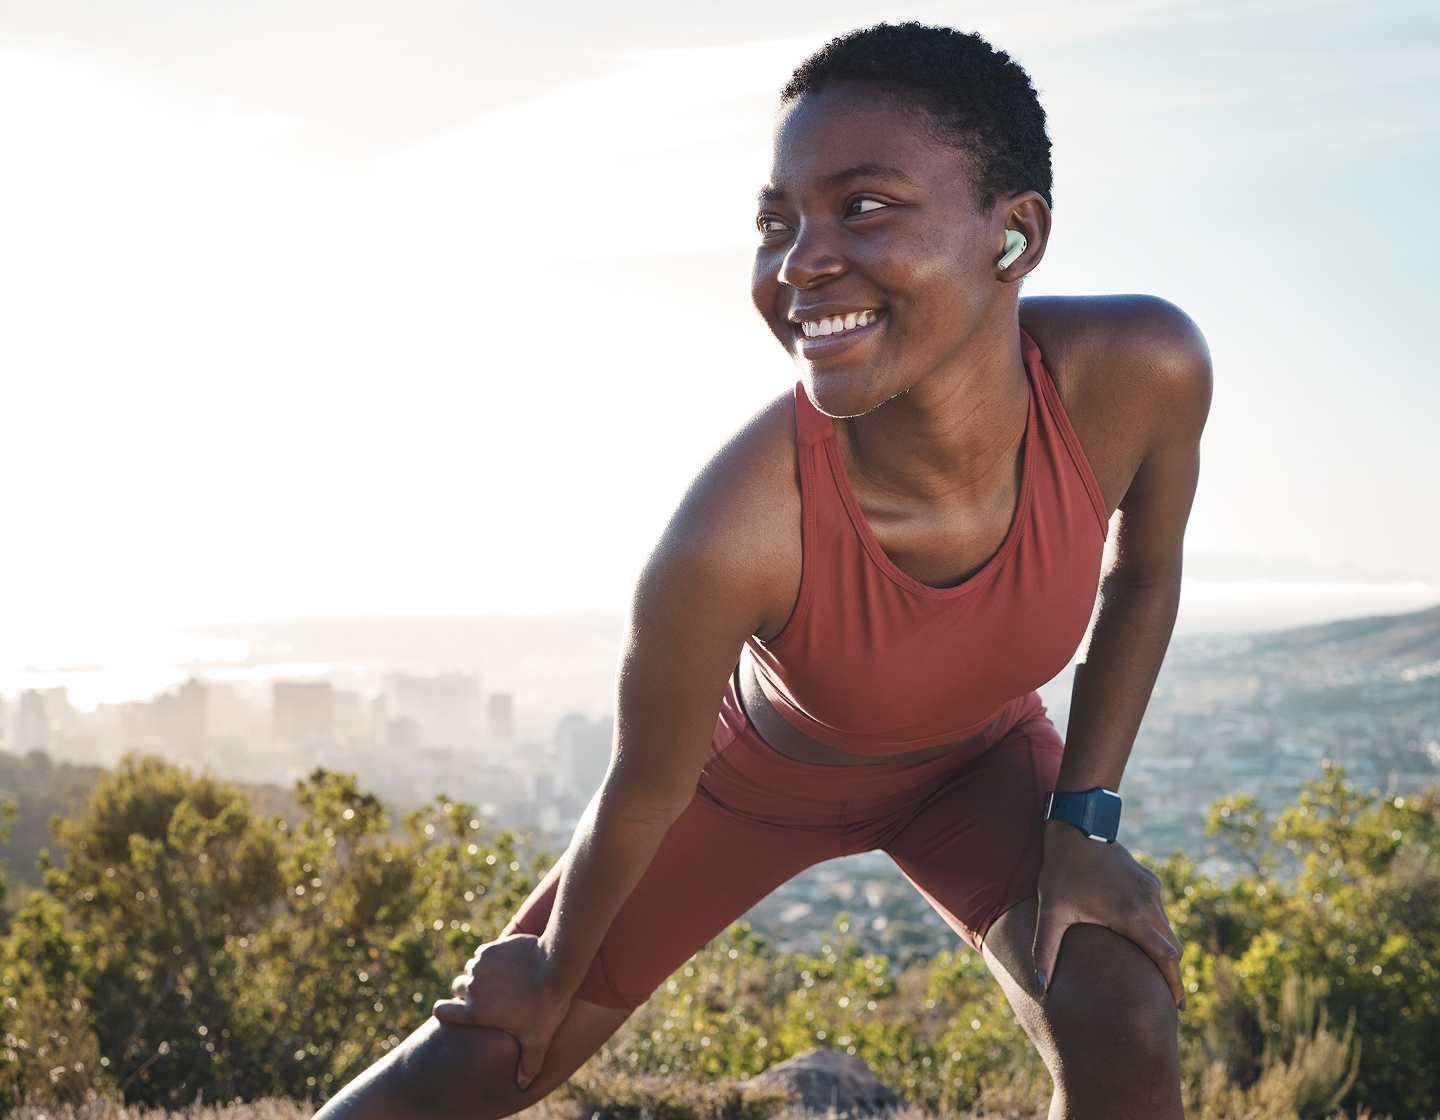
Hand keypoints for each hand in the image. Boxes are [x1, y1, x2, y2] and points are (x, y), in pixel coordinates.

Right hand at [432, 934, 571, 1089]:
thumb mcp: (538, 1039)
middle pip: (458, 988)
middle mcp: (472, 987)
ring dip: (482, 974)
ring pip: (472, 969)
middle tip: (491, 995)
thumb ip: (528, 1064)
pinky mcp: (492, 948)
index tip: (456, 1010)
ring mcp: (480, 964)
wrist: (555, 965)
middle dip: (469, 991)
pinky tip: (510, 964)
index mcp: (474, 1011)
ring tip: (503, 980)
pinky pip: (485, 953)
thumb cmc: (545, 1005)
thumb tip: (523, 1085)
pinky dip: (492, 959)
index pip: (441, 1011)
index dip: (446, 1011)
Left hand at [1032, 821, 1185, 1008]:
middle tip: (1171, 1001)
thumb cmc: (1061, 871)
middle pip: (1172, 947)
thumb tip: (1040, 986)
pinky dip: (1159, 930)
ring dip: (1165, 951)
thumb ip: (1045, 950)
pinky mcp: (1149, 879)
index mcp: (1130, 915)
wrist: (1077, 827)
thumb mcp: (1050, 912)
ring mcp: (1151, 889)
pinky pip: (1159, 911)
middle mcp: (1148, 903)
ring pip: (1167, 928)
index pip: (1165, 957)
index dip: (1174, 984)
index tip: (1178, 1007)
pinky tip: (1146, 941)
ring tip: (1158, 975)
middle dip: (1172, 974)